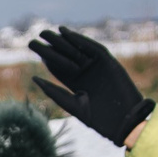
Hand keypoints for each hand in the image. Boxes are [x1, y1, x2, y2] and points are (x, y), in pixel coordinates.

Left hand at [29, 26, 152, 145]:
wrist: (124, 123)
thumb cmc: (99, 120)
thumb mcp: (73, 104)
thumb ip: (54, 92)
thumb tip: (34, 79)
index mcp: (78, 85)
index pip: (60, 69)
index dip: (47, 59)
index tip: (33, 50)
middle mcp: (88, 74)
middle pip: (67, 57)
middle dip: (52, 47)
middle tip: (36, 37)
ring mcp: (98, 67)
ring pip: (78, 50)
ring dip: (63, 40)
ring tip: (47, 33)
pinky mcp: (109, 63)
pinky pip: (93, 48)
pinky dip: (80, 40)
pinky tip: (65, 33)